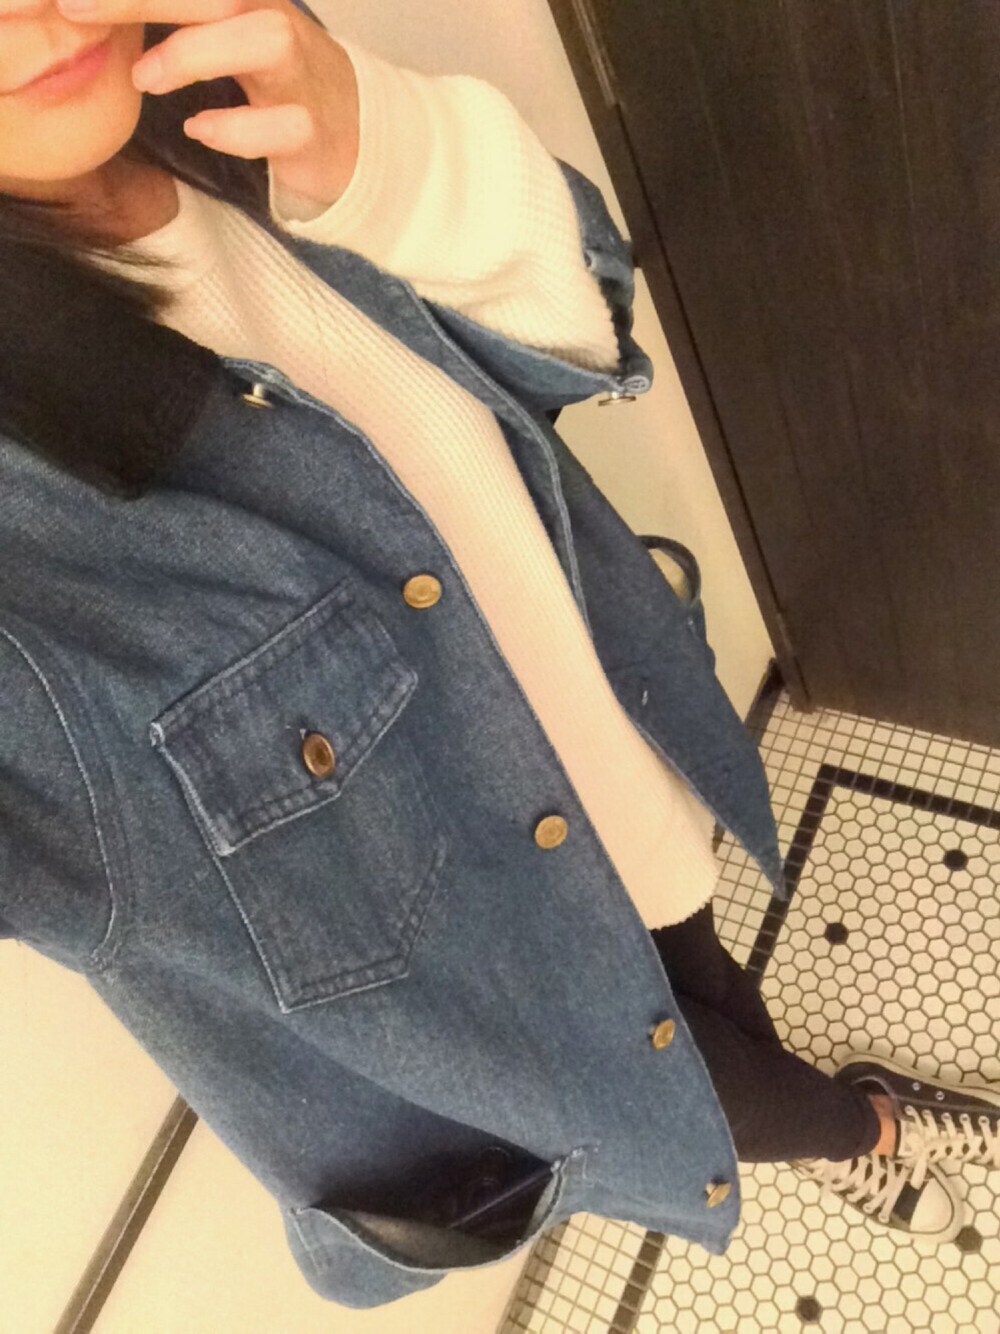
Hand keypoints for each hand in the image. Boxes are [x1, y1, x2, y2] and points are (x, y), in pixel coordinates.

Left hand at [58, 0, 359, 209]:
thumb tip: (99, 11)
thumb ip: (178, 18)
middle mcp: (280, 26)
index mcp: (250, 2)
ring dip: (197, 53)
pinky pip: (285, 125)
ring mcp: (305, 80)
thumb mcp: (226, 36)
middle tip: (76, 8)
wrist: (357, 141)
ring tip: (145, 79)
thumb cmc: (278, 87)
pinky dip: (236, 129)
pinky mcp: (317, 134)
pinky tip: (198, 130)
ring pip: (266, 40)